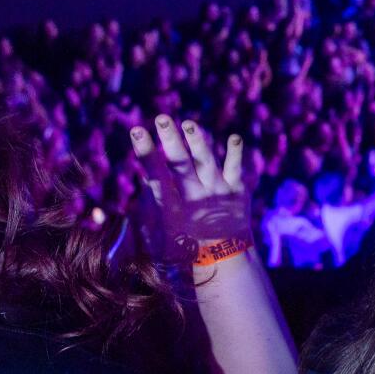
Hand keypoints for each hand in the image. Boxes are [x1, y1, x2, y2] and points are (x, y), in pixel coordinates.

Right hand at [131, 115, 250, 261]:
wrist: (225, 254)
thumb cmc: (188, 239)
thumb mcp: (165, 225)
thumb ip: (155, 201)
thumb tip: (145, 175)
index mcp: (174, 206)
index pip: (156, 175)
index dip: (146, 153)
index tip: (137, 130)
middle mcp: (195, 197)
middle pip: (181, 165)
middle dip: (171, 140)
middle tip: (161, 118)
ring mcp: (218, 192)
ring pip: (206, 162)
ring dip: (197, 142)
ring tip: (188, 124)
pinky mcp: (237, 190)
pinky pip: (236, 169)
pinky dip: (236, 154)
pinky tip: (235, 137)